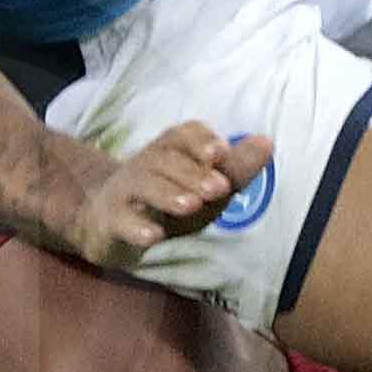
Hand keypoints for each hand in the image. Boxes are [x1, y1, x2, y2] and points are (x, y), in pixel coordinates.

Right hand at [63, 123, 261, 272]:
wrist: (104, 221)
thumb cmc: (165, 201)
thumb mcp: (201, 187)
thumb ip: (234, 169)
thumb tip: (268, 142)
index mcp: (167, 152)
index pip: (181, 135)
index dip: (200, 140)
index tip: (220, 151)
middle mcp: (144, 166)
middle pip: (164, 160)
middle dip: (192, 173)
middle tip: (219, 188)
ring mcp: (124, 193)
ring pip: (142, 186)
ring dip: (168, 194)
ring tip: (191, 205)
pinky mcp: (110, 222)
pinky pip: (120, 222)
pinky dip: (136, 228)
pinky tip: (153, 236)